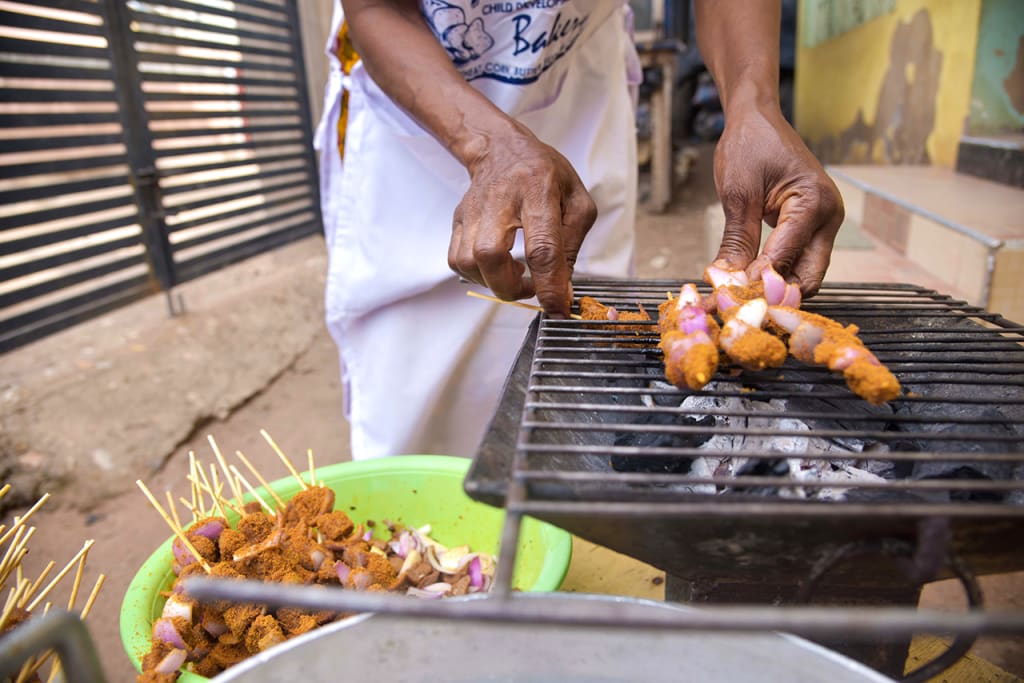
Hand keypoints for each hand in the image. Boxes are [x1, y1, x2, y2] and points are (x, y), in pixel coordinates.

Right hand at [447, 127, 596, 316]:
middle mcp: (500, 200)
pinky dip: (476, 275)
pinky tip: (496, 267)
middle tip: (530, 287)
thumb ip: (573, 244)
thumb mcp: (577, 201)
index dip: (550, 285)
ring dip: (494, 282)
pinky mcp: (458, 220)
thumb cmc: (545, 175)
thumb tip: (562, 287)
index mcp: (538, 191)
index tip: (558, 310)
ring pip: (469, 262)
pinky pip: (457, 261)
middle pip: (491, 255)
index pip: (542, 247)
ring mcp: (473, 210)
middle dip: (511, 287)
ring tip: (514, 274)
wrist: (502, 150)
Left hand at [712, 101, 843, 295]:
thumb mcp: (738, 194)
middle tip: (739, 306)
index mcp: (814, 203)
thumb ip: (737, 240)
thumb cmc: (749, 146)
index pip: (787, 257)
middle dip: (776, 294)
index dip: (758, 281)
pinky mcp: (811, 227)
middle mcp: (828, 216)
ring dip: (775, 287)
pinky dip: (775, 272)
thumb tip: (728, 280)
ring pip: (804, 273)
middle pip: (809, 276)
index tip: (729, 298)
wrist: (757, 119)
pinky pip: (797, 259)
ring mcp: (823, 223)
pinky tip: (748, 280)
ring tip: (739, 296)